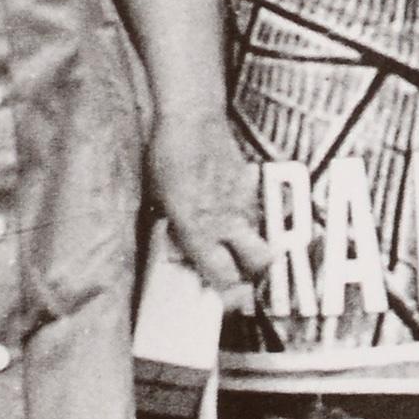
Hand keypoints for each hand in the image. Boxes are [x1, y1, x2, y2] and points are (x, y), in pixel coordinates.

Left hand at [150, 120, 269, 307]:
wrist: (191, 116)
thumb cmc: (167, 156)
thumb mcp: (158, 201)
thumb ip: (174, 232)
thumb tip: (180, 254)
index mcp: (199, 228)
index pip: (224, 276)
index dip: (229, 295)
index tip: (228, 301)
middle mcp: (226, 219)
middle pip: (260, 261)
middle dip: (254, 273)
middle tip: (239, 273)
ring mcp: (243, 200)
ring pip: (257, 234)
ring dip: (246, 242)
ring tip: (228, 238)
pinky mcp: (249, 182)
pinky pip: (252, 208)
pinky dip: (242, 214)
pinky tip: (225, 205)